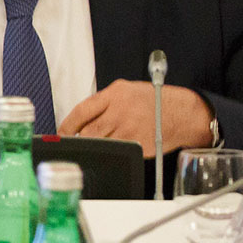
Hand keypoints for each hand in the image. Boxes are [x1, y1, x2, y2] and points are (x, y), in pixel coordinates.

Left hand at [57, 82, 212, 153]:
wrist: (181, 113)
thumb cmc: (152, 101)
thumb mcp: (125, 90)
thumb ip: (103, 102)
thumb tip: (81, 118)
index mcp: (115, 95)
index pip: (82, 110)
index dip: (68, 124)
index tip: (61, 132)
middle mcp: (120, 112)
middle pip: (89, 131)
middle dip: (77, 139)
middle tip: (72, 143)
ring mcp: (130, 130)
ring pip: (101, 143)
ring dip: (92, 146)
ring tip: (90, 146)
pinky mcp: (139, 145)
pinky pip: (118, 151)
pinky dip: (110, 152)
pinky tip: (110, 149)